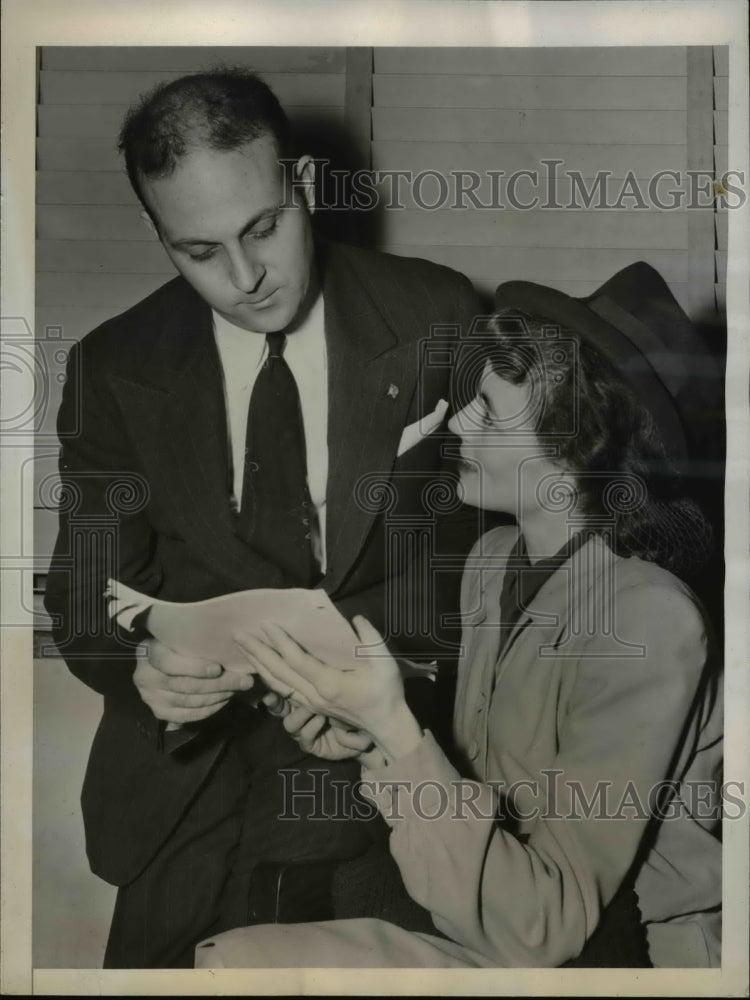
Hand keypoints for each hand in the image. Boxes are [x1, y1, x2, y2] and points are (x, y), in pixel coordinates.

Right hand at [134, 638, 253, 725]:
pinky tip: (223, 701)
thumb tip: (233, 650)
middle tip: (243, 681)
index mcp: (149, 652)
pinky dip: (209, 709)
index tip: (218, 668)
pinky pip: (187, 716)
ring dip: (217, 696)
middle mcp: (145, 677)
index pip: (169, 663)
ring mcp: (150, 697)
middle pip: (184, 685)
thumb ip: (199, 645)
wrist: (157, 664)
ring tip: (237, 689)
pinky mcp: (159, 712)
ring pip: (188, 701)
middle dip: (218, 684)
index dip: (195, 668)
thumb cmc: (176, 646)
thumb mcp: (181, 639)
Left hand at [235, 617, 422, 760]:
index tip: (266, 625)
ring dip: (258, 663)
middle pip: (279, 672)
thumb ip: (371, 640)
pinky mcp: (311, 705)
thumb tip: (356, 618)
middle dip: (257, 652)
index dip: (280, 643)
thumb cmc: (386, 694)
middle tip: (238, 634)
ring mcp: (310, 702)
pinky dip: (268, 675)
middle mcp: (314, 695)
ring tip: (242, 647)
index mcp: (329, 684)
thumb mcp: (386, 664)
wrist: (385, 726)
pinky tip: (259, 665)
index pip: (297, 661)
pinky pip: (283, 689)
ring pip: (277, 682)